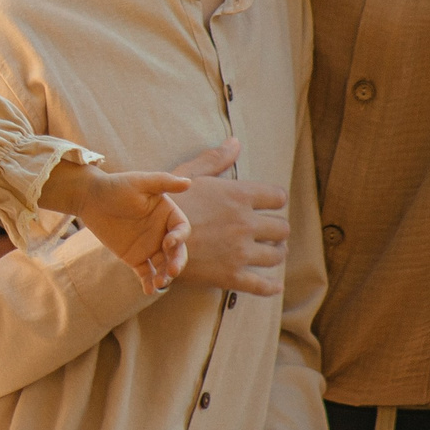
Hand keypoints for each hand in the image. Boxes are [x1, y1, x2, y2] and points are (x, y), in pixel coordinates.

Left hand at [42, 162, 189, 290]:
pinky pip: (145, 273)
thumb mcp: (141, 182)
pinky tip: (148, 290)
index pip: (181, 229)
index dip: (179, 237)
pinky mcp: (135, 258)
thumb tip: (189, 183)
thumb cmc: (116, 186)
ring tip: (160, 282)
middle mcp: (162, 232)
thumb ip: (164, 182)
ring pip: (163, 265)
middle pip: (177, 251)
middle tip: (172, 271)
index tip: (168, 242)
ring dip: (165, 275)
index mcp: (168, 214)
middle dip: (177, 262)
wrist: (89, 198)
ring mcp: (149, 246)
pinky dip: (149, 283)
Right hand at [166, 140, 287, 295]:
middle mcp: (244, 223)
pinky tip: (274, 285)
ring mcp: (239, 252)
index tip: (270, 205)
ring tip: (269, 252)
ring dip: (275, 253)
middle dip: (277, 230)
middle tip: (269, 232)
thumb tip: (235, 142)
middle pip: (282, 228)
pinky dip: (271, 287)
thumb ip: (215, 159)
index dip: (275, 201)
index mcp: (238, 196)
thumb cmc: (164, 205)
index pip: (278, 197)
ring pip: (276, 255)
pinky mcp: (231, 276)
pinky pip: (262, 285)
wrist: (147, 241)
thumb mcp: (188, 175)